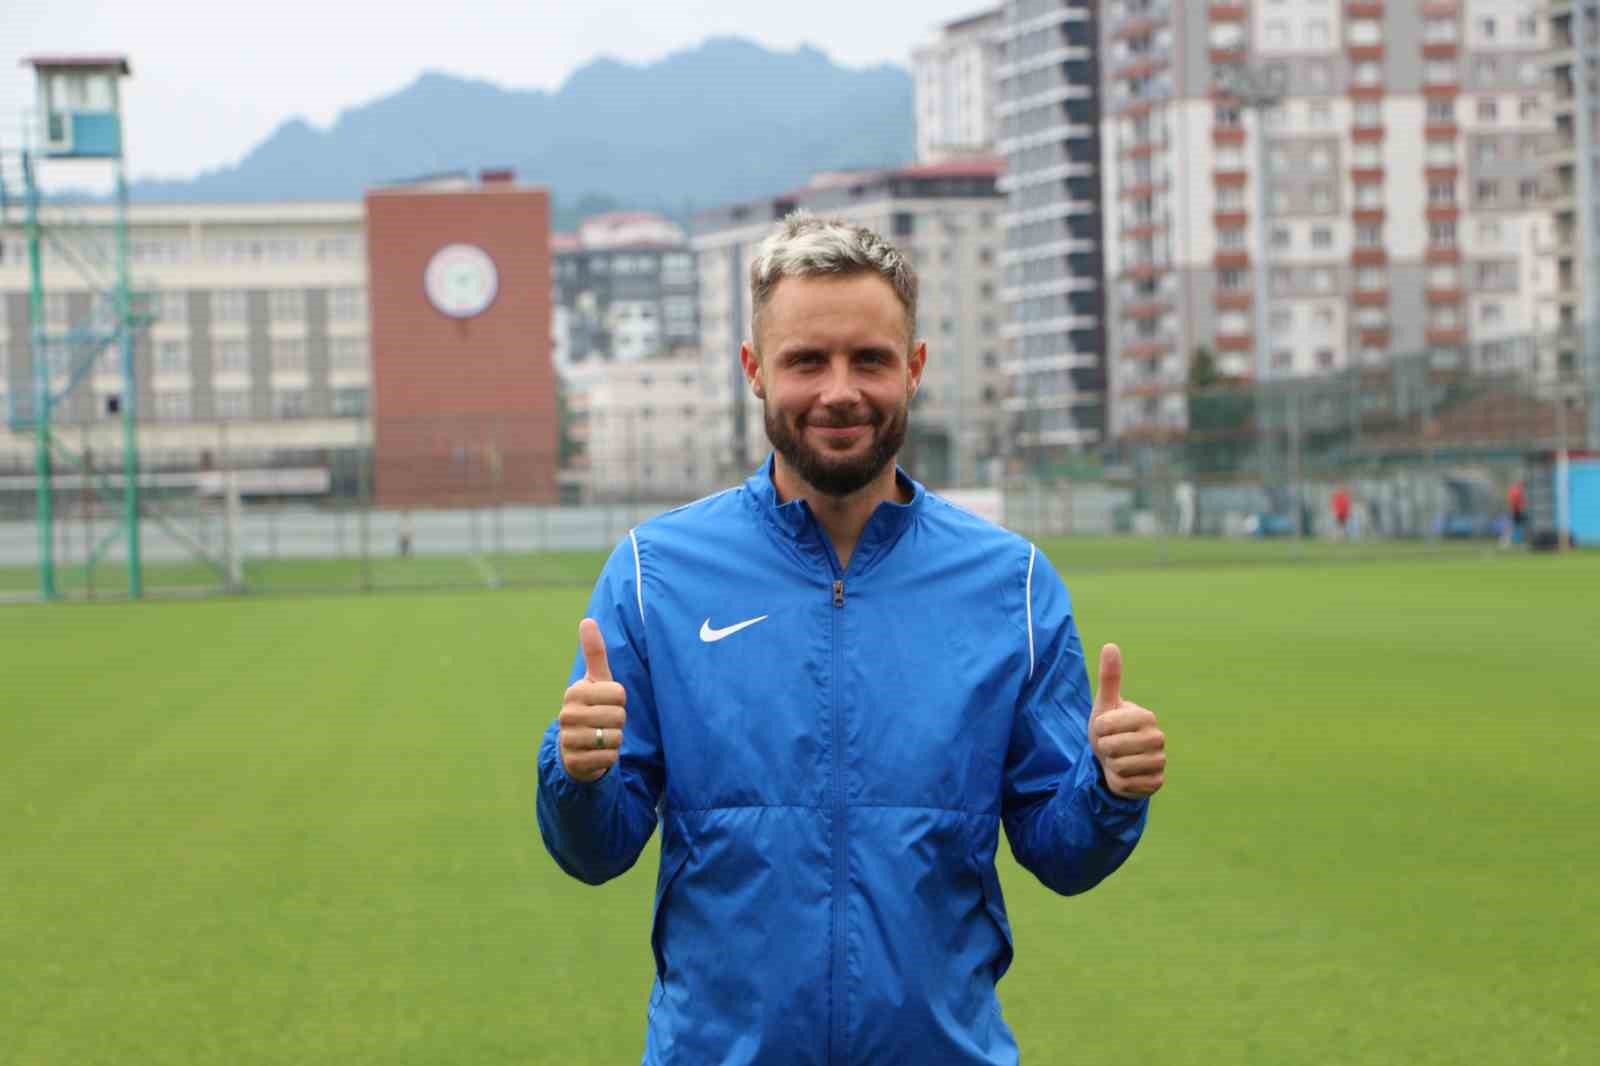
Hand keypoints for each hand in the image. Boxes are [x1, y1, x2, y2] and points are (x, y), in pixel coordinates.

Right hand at [558, 618, 626, 782]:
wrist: (574, 747)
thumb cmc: (591, 707)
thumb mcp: (595, 680)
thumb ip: (594, 652)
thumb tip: (587, 620)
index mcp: (574, 692)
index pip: (619, 693)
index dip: (620, 700)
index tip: (607, 702)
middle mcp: (567, 715)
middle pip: (618, 716)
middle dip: (618, 721)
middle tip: (605, 721)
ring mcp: (568, 739)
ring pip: (614, 738)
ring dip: (615, 739)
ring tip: (602, 736)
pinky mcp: (575, 762)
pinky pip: (609, 758)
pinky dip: (610, 757)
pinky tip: (599, 753)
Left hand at [1089, 643, 1164, 798]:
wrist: (1116, 760)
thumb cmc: (1109, 728)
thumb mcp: (1105, 704)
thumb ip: (1109, 677)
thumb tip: (1110, 645)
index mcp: (1146, 716)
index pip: (1106, 725)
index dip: (1098, 729)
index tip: (1105, 728)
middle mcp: (1158, 738)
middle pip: (1112, 748)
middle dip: (1103, 749)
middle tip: (1110, 746)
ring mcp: (1160, 761)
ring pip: (1119, 767)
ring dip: (1110, 765)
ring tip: (1117, 759)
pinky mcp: (1156, 783)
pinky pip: (1125, 785)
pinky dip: (1118, 782)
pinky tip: (1125, 775)